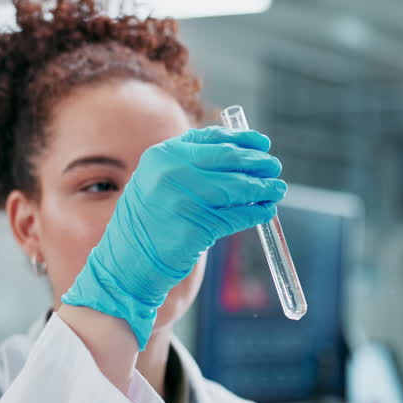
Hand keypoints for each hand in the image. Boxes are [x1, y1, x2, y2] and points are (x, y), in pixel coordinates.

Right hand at [62, 127, 284, 346]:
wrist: (126, 263)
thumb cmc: (147, 223)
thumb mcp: (158, 183)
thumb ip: (190, 167)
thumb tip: (238, 157)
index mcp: (163, 155)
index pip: (211, 138)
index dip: (242, 139)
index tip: (262, 143)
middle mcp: (172, 172)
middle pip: (228, 160)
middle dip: (256, 163)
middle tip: (274, 167)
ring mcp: (183, 198)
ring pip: (235, 188)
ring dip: (262, 188)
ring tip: (277, 189)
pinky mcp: (196, 227)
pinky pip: (234, 217)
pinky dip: (255, 213)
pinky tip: (266, 212)